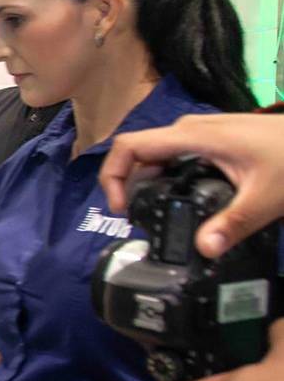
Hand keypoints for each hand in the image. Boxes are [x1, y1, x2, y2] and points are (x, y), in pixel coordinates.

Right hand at [100, 114, 283, 258]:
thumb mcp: (267, 196)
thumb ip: (235, 223)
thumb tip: (204, 250)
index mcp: (193, 137)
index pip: (129, 146)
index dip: (112, 176)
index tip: (121, 209)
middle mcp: (189, 130)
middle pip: (139, 153)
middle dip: (129, 186)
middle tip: (140, 221)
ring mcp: (202, 132)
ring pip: (158, 155)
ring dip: (148, 183)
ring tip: (159, 216)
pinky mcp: (213, 139)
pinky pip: (176, 156)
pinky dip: (167, 177)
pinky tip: (185, 201)